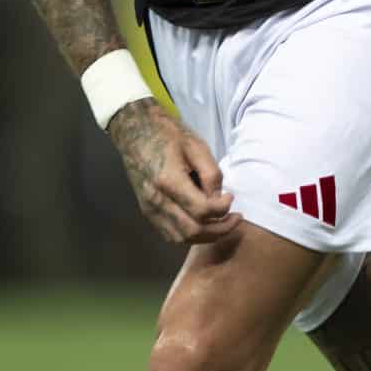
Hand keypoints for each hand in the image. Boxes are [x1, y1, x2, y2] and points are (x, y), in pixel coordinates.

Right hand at [106, 98, 239, 244]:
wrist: (135, 131)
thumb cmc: (168, 134)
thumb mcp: (196, 146)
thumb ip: (211, 174)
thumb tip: (219, 199)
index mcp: (169, 180)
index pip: (201, 210)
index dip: (222, 209)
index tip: (231, 197)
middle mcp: (156, 200)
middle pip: (192, 231)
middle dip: (219, 229)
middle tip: (235, 218)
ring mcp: (149, 209)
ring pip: (181, 238)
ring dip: (205, 236)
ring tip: (222, 223)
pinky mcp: (147, 212)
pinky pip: (170, 234)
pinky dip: (189, 235)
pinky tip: (202, 223)